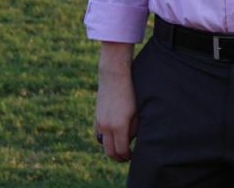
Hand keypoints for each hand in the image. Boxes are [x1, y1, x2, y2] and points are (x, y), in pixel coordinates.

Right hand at [95, 43, 137, 161]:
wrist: (115, 77)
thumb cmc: (131, 93)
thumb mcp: (137, 112)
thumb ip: (134, 129)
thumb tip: (131, 141)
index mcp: (119, 126)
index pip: (121, 150)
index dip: (127, 156)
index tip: (133, 157)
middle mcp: (106, 127)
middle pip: (110, 152)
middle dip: (119, 157)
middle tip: (127, 157)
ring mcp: (99, 122)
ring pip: (103, 144)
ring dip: (111, 149)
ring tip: (121, 148)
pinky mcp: (96, 117)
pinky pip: (99, 135)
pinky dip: (105, 139)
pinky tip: (114, 136)